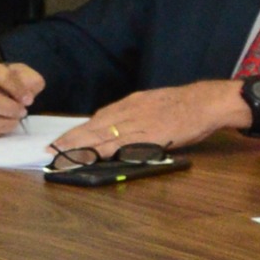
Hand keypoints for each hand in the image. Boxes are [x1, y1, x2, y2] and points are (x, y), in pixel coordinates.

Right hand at [0, 62, 48, 137]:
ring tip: (14, 120)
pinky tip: (2, 126)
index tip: (29, 100)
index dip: (18, 89)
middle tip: (22, 112)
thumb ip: (28, 79)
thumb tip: (28, 95)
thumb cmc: (0, 83)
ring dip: (7, 124)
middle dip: (12, 109)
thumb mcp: (17, 74)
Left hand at [67, 80, 256, 154]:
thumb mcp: (157, 101)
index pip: (99, 117)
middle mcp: (131, 112)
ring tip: (62, 156)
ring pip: (103, 136)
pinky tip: (91, 157)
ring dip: (81, 147)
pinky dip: (103, 152)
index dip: (80, 129)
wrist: (208, 102)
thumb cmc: (187, 104)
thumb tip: (124, 126)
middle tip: (51, 150)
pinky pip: (121, 145)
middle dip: (72, 139)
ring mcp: (138, 124)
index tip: (63, 138)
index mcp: (133, 103)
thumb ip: (139, 113)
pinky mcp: (148, 137)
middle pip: (95, 127)